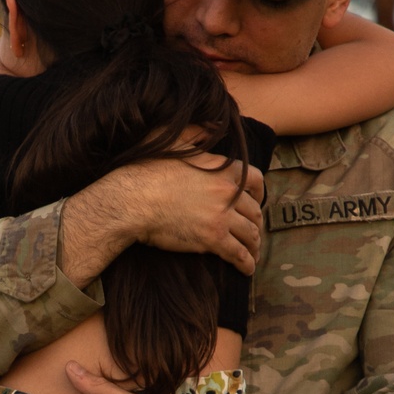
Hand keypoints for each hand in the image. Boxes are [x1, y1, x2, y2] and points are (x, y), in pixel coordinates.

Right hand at [60, 153, 263, 286]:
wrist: (133, 200)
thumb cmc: (147, 172)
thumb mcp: (174, 142)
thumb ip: (197, 133)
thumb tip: (213, 123)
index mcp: (222, 169)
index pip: (256, 179)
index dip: (260, 193)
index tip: (258, 202)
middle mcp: (227, 192)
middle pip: (255, 210)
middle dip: (256, 223)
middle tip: (253, 232)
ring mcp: (222, 216)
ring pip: (250, 234)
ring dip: (254, 246)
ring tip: (252, 255)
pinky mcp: (213, 239)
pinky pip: (239, 254)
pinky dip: (246, 264)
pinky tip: (247, 270)